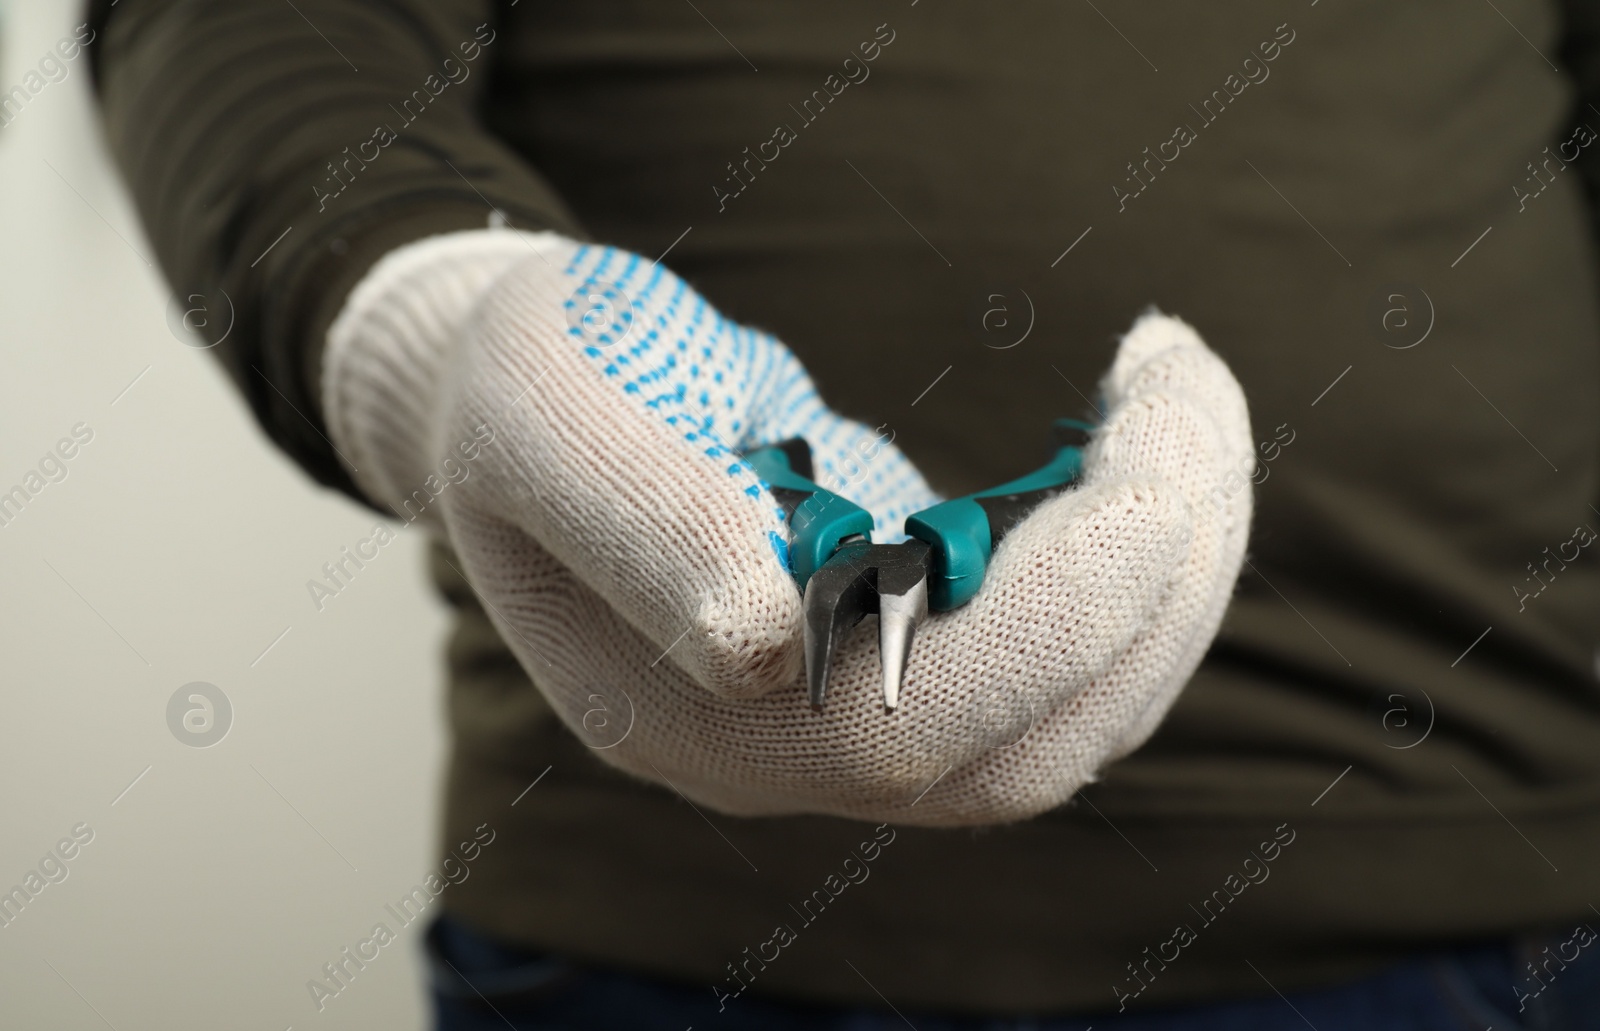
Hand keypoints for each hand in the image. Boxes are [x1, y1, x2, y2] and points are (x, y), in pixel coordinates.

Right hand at [326, 233, 1251, 825]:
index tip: (1142, 438)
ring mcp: (858, 719)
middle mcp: (791, 755)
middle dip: (1161, 573)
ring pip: (1080, 714)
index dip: (1065, 605)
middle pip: (1034, 738)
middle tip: (1186, 386)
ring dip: (1178, 569)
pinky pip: (1070, 664)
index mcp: (693, 716)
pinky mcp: (914, 662)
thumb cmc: (524, 397)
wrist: (523, 411)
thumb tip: (759, 641)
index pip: (917, 722)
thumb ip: (640, 524)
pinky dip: (1145, 568)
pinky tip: (1156, 458)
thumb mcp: (545, 420)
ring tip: (1188, 402)